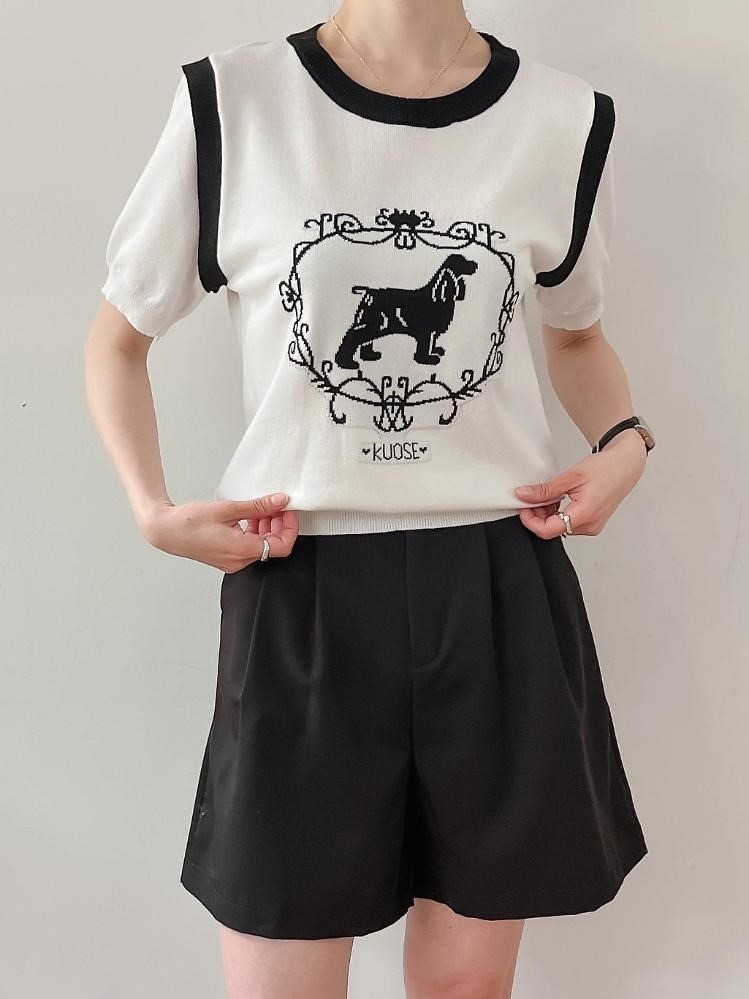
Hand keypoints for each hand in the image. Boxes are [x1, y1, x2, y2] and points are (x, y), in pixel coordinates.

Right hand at [141, 492, 298, 571]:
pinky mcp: (227, 558)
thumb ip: (258, 506)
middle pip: (273, 546)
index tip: (288, 510)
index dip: (290, 527)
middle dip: (279, 524)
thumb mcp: (228, 509)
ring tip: (262, 507)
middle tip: (277, 504)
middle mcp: (239, 561)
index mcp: (242, 551)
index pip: (281, 546)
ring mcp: (233, 562)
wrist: (165, 531)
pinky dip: (255, 532)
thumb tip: (280, 502)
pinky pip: (249, 547)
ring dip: (267, 527)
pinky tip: (250, 516)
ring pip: (262, 546)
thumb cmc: (189, 522)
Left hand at [514, 430, 647, 538]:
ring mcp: (592, 527)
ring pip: (559, 528)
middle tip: (534, 496)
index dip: (530, 520)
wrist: (626, 465)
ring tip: (550, 494)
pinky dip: (558, 514)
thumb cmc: (606, 468)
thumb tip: (524, 495)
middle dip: (538, 515)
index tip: (523, 507)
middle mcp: (589, 526)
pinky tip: (559, 499)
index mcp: (585, 514)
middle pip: (552, 530)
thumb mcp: (571, 476)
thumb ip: (546, 489)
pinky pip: (568, 525)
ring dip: (548, 514)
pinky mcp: (592, 524)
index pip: (548, 530)